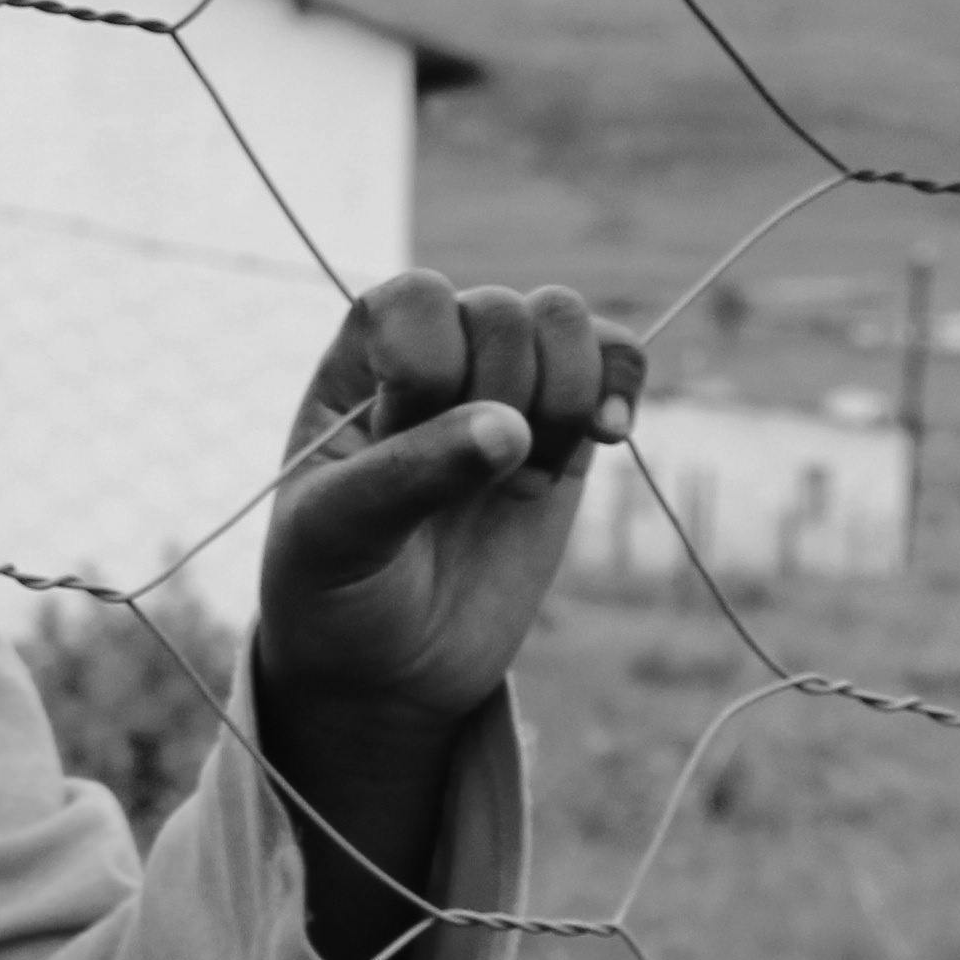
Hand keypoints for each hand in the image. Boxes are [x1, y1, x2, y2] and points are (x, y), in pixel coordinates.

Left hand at [255, 273, 640, 746]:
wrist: (389, 661)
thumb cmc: (335, 587)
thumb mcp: (338, 535)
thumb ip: (410, 475)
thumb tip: (511, 429)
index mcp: (356, 362)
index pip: (416, 298)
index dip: (432, 366)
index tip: (406, 441)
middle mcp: (431, 356)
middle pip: (501, 310)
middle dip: (500, 401)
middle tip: (468, 486)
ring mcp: (505, 387)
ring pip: (561, 318)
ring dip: (561, 398)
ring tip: (523, 479)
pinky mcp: (566, 428)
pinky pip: (616, 355)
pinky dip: (623, 384)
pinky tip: (607, 437)